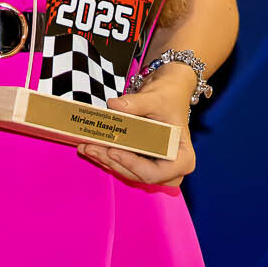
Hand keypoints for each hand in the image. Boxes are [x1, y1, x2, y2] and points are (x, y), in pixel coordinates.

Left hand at [76, 67, 195, 187]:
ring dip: (105, 161)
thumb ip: (136, 104)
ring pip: (128, 172)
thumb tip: (114, 105)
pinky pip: (124, 164)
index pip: (156, 172)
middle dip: (112, 162)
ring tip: (85, 146)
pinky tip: (89, 147)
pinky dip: (107, 157)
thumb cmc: (169, 97)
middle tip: (90, 147)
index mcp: (182, 158)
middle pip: (138, 175)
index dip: (133, 165)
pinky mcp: (143, 161)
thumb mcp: (155, 98)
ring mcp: (156, 167)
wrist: (169, 91)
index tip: (113, 150)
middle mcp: (171, 168)